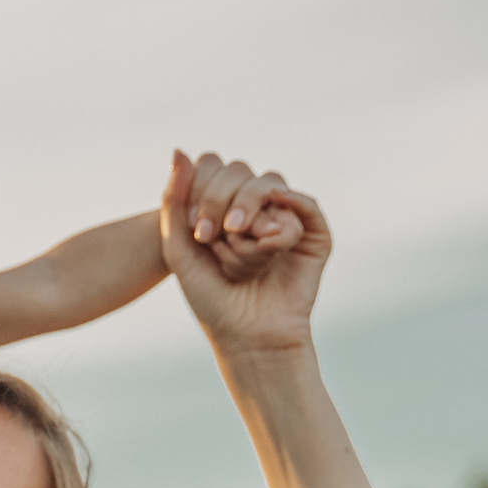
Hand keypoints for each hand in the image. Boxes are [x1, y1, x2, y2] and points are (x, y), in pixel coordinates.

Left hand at [161, 150, 332, 354]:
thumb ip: (173, 199)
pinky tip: (271, 237)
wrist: (246, 336)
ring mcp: (285, 215)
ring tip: (243, 259)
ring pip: (269, 187)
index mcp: (224, 202)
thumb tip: (179, 150)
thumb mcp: (178, 248)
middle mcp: (256, 204)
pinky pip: (304, 205)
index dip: (203, 192)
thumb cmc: (210, 297)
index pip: (213, 166)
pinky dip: (286, 216)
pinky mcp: (313, 234)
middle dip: (220, 205)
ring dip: (249, 224)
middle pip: (239, 173)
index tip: (196, 232)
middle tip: (212, 239)